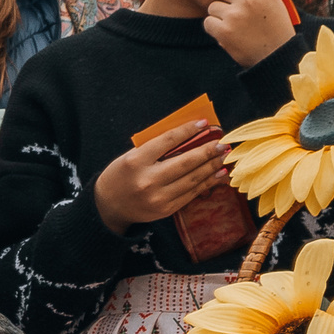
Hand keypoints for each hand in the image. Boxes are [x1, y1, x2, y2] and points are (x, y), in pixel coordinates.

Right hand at [93, 122, 230, 234]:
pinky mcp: (166, 209)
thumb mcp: (131, 156)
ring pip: (192, 179)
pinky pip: (191, 194)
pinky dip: (207, 183)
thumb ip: (156, 148)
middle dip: (207, 151)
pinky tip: (218, 174)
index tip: (204, 124)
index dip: (188, 131)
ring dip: (211, 166)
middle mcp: (147, 180)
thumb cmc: (121, 175)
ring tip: (224, 157)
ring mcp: (158, 197)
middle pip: (185, 162)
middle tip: (222, 143)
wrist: (109, 206)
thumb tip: (189, 137)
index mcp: (135, 161)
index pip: (167, 141)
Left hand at [205, 0, 294, 67]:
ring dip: (219, 16)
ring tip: (236, 26)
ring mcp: (235, 15)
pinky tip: (230, 35)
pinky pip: (208, 22)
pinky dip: (215, 29)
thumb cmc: (274, 27)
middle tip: (232, 10)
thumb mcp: (272, 0)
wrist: (278, 57)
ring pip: (212, 6)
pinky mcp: (224, 31)